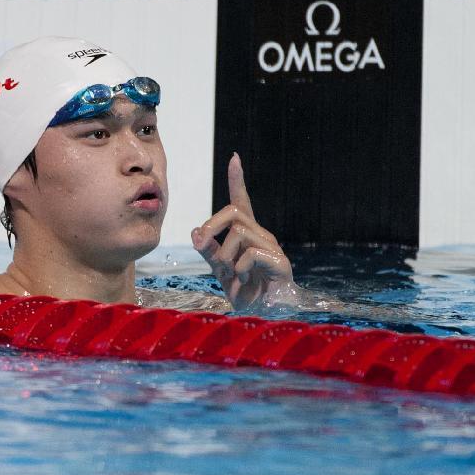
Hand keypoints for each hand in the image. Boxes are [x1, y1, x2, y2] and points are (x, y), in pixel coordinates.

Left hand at [191, 153, 297, 310]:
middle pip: (232, 212)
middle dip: (212, 226)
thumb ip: (207, 250)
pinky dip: (240, 267)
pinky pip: (250, 253)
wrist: (262, 316)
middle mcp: (261, 235)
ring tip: (232, 274)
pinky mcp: (279, 262)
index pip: (240, 203)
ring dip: (226, 255)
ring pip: (238, 232)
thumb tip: (195, 231)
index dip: (237, 181)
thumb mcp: (218, 269)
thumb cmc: (243, 291)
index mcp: (247, 234)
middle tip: (203, 245)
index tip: (234, 158)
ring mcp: (272, 247)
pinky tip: (244, 279)